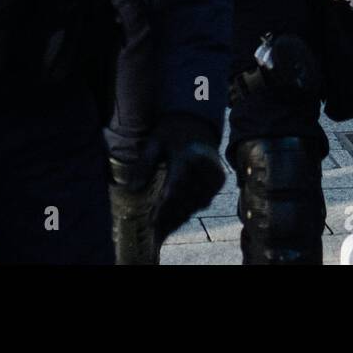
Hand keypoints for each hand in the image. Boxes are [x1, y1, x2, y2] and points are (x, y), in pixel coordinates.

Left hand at [152, 115, 224, 243]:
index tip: (152, 221)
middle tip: (154, 229)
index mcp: (187, 155)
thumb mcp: (155, 142)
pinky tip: (178, 218)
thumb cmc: (172, 133)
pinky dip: (191, 209)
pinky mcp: (219, 180)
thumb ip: (144, 164)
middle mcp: (204, 167)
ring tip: (164, 229)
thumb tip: (133, 189)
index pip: (174, 187)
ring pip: (196, 204)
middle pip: (185, 199)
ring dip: (180, 216)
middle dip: (169, 216)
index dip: (162, 207)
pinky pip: (204, 201)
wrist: (198, 123)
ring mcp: (214, 174)